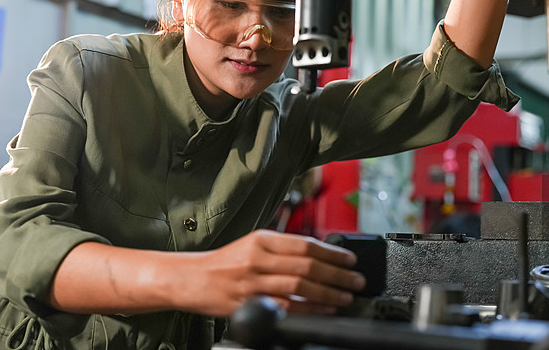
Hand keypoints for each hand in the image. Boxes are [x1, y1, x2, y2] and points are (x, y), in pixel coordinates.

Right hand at [186, 230, 365, 315]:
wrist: (192, 278)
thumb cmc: (227, 262)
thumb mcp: (254, 244)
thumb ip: (284, 248)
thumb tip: (321, 254)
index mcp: (263, 240)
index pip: (305, 244)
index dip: (332, 252)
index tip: (351, 259)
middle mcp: (258, 258)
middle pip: (306, 265)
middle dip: (337, 274)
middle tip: (356, 280)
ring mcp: (252, 282)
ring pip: (298, 287)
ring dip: (327, 292)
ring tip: (345, 296)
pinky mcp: (248, 303)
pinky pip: (284, 307)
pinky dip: (307, 309)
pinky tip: (323, 309)